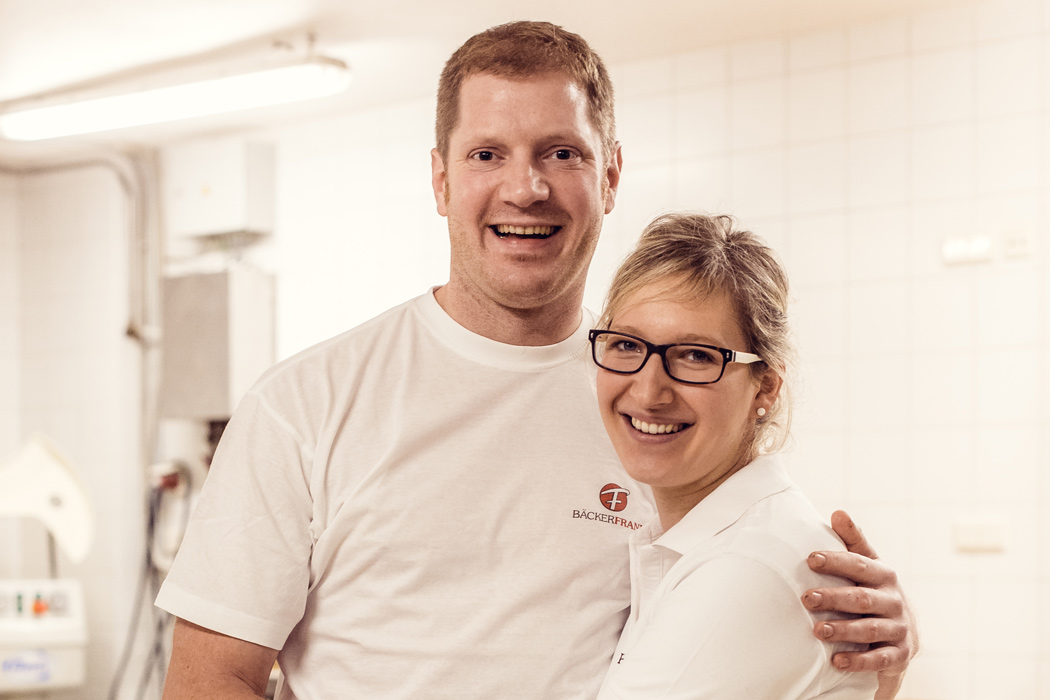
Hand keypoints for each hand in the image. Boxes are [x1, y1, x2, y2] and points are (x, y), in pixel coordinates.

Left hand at [801, 510, 917, 699]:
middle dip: (833, 598)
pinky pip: (880, 659)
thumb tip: (837, 512)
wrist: (906, 632)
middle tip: (806, 598)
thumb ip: (853, 541)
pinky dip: (859, 661)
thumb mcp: (868, 565)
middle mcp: (894, 600)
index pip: (859, 565)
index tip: (810, 559)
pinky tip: (836, 661)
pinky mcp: (900, 655)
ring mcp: (899, 628)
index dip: (836, 561)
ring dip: (843, 630)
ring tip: (818, 631)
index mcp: (884, 575)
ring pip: (870, 629)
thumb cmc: (875, 590)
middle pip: (862, 598)